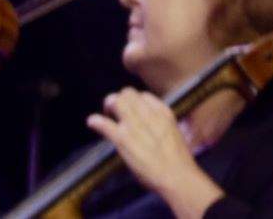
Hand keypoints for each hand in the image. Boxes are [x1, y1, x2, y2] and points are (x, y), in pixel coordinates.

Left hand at [87, 90, 225, 218]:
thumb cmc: (179, 164)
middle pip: (127, 93)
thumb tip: (149, 127)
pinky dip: (95, 121)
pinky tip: (92, 123)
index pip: (145, 96)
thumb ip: (160, 126)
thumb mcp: (175, 135)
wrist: (179, 178)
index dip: (136, 102)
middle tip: (115, 111)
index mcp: (164, 114)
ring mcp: (134, 126)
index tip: (133, 110)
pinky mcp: (123, 138)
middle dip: (120, 99)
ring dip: (108, 105)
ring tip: (107, 114)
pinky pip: (103, 123)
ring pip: (116, 101)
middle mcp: (148, 115)